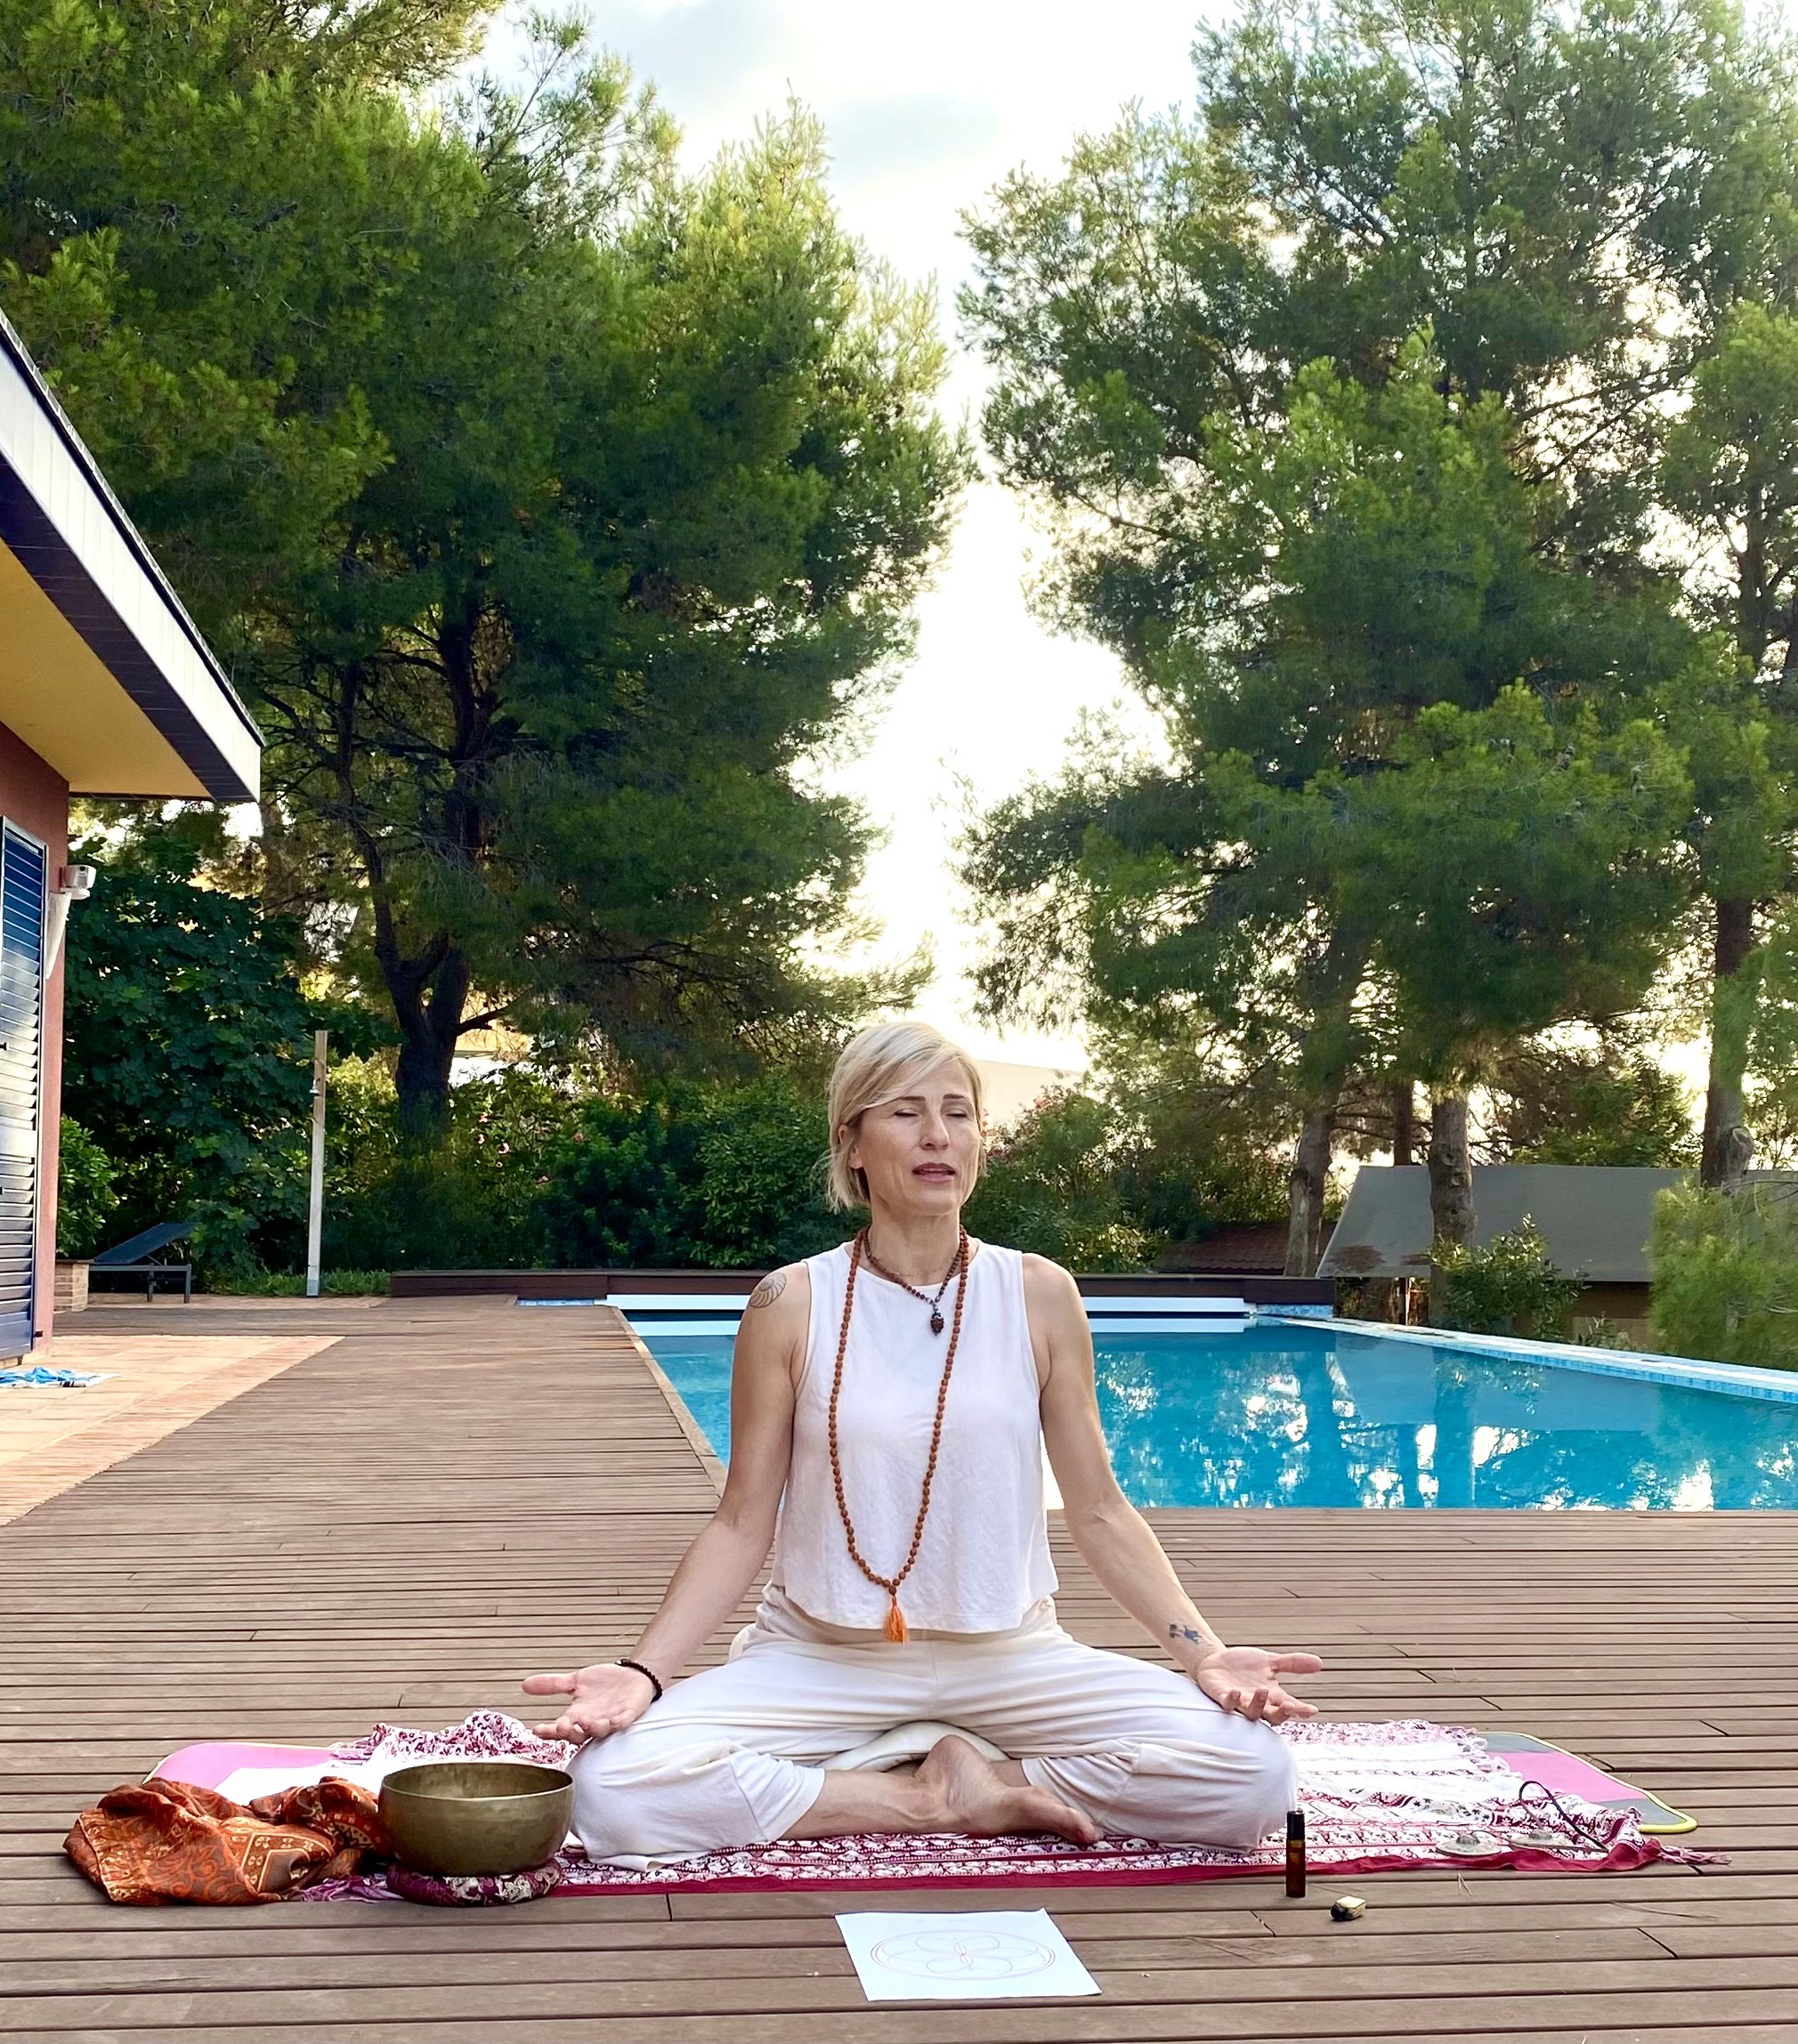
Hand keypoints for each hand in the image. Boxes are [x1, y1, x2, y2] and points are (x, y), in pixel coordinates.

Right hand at [521, 1662, 657, 1743]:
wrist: (633, 1676)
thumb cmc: (604, 1683)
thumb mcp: (576, 1680)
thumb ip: (553, 1684)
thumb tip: (524, 1685)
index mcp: (577, 1716)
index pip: (559, 1728)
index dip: (549, 1731)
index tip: (536, 1730)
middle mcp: (592, 1722)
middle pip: (578, 1735)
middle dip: (570, 1732)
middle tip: (563, 1726)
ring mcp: (610, 1720)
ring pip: (599, 1732)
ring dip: (593, 1728)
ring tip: (586, 1722)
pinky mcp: (627, 1715)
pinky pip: (623, 1722)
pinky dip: (618, 1723)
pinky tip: (614, 1721)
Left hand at [1189, 1644, 1321, 1724]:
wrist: (1215, 1661)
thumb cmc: (1244, 1666)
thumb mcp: (1270, 1662)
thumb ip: (1292, 1664)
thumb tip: (1320, 1663)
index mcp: (1272, 1696)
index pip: (1289, 1707)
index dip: (1300, 1710)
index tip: (1311, 1710)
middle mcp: (1257, 1703)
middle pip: (1272, 1716)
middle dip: (1281, 1713)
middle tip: (1290, 1706)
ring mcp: (1240, 1702)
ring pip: (1251, 1712)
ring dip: (1258, 1703)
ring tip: (1264, 1690)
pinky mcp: (1222, 1697)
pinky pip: (1228, 1704)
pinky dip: (1232, 1700)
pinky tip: (1236, 1692)